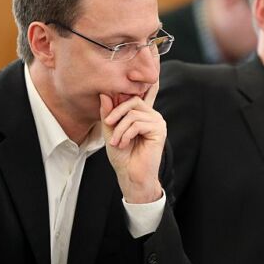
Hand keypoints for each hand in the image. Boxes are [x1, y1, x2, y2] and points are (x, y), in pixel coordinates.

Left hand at [100, 82, 164, 203]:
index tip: (111, 93)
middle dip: (116, 112)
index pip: (139, 93)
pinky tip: (123, 143)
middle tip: (108, 124)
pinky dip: (126, 134)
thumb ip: (108, 113)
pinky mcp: (159, 130)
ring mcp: (157, 122)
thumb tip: (104, 94)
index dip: (128, 89)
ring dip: (120, 129)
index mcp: (142, 113)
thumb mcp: (110, 131)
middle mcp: (152, 115)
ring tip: (115, 142)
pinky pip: (138, 124)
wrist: (130, 174)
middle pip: (133, 101)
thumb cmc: (122, 155)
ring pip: (133, 114)